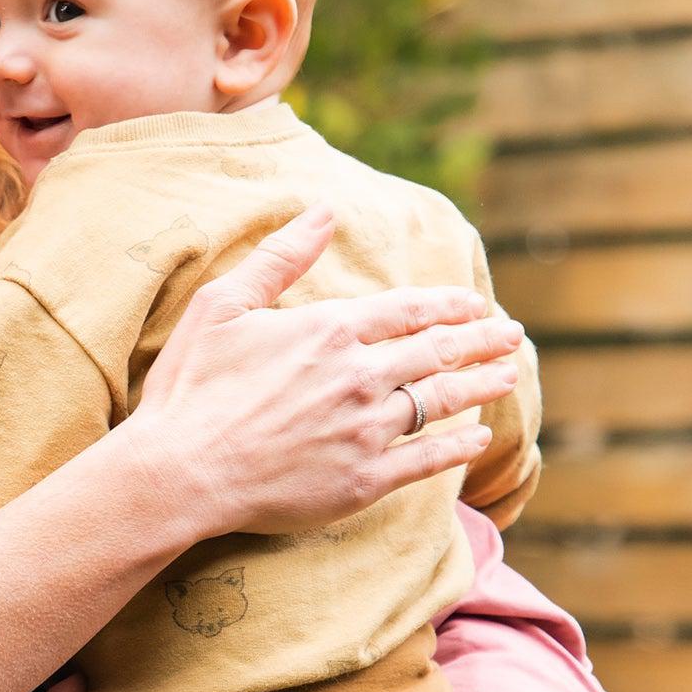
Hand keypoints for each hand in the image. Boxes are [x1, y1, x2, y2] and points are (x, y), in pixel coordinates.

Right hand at [121, 204, 525, 543]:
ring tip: (508, 375)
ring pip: (441, 401)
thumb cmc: (191, 390)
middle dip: (481, 340)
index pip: (409, 310)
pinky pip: (425, 460)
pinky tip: (478, 438)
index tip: (476, 304)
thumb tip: (323, 211)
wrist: (179, 473)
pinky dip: (458, 447)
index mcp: (330, 330)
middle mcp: (359, 376)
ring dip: (482, 385)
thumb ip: (279, 257)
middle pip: (438, 353)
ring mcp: (366, 431)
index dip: (449, 305)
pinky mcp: (362, 480)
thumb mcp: (223, 305)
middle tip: (511, 335)